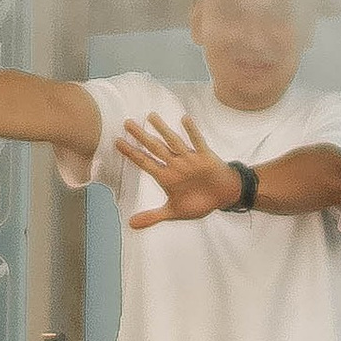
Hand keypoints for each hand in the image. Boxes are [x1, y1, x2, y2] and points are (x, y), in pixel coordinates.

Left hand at [120, 112, 241, 228]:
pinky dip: (192, 132)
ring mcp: (190, 160)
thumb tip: (131, 225)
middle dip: (141, 136)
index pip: (145, 162)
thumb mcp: (174, 211)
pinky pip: (198, 142)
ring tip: (151, 116)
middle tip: (126, 123)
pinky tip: (184, 118)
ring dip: (163, 130)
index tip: (117, 142)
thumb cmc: (199, 201)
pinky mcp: (205, 158)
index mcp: (166, 176)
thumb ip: (152, 216)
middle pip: (155, 148)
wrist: (224, 196)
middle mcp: (175, 165)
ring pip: (174, 142)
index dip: (131, 153)